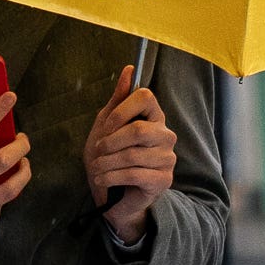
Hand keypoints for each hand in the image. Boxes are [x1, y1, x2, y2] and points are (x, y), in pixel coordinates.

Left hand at [85, 65, 177, 243]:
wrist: (112, 195)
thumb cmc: (110, 157)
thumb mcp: (107, 125)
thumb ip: (118, 99)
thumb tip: (130, 69)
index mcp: (154, 117)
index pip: (145, 97)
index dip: (120, 111)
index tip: (105, 127)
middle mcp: (166, 135)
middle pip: (137, 129)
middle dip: (110, 142)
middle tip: (98, 151)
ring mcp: (167, 158)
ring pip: (133, 155)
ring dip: (107, 162)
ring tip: (97, 169)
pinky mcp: (163, 180)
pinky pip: (135, 174)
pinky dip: (112, 177)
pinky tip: (103, 180)